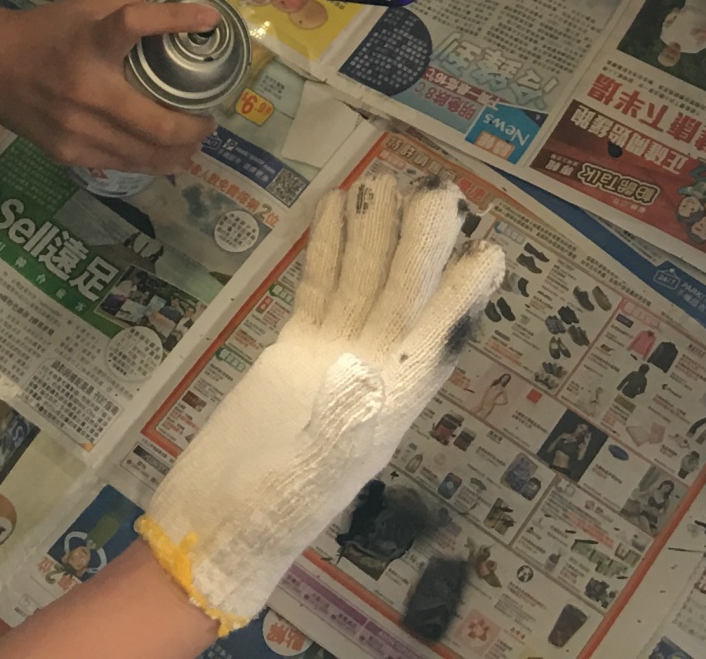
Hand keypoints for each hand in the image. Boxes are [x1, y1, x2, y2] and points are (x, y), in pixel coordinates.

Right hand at [0, 0, 224, 171]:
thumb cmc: (49, 30)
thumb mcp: (91, 3)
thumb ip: (140, 1)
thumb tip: (194, 2)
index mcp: (91, 43)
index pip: (133, 23)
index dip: (175, 19)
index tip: (209, 19)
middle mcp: (86, 91)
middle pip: (158, 124)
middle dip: (195, 129)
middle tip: (210, 121)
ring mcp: (76, 130)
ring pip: (146, 156)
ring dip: (180, 152)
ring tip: (194, 141)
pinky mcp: (67, 153)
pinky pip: (123, 165)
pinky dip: (151, 161)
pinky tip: (164, 153)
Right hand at [140, 175, 504, 630]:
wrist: (213, 525)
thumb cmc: (271, 512)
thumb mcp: (318, 473)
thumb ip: (351, 420)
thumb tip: (377, 371)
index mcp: (390, 404)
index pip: (435, 337)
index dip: (462, 297)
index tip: (492, 254)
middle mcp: (370, 370)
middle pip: (400, 293)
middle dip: (419, 244)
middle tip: (440, 191)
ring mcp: (330, 354)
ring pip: (360, 280)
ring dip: (375, 233)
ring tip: (386, 180)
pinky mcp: (291, 349)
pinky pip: (317, 289)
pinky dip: (327, 249)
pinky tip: (334, 207)